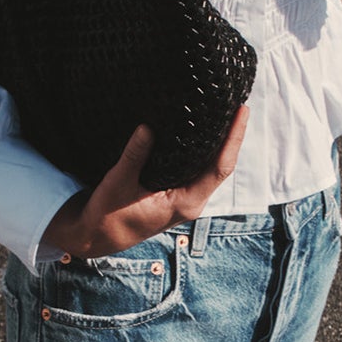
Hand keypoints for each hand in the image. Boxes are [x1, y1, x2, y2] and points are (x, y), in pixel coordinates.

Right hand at [41, 105, 248, 258]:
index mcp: (185, 202)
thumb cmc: (107, 215)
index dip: (233, 139)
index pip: (219, 168)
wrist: (99, 237)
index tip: (241, 112)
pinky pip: (199, 171)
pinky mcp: (178, 195)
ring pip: (212, 168)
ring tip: (227, 113)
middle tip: (238, 104)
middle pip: (222, 166)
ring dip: (221, 143)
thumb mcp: (118, 183)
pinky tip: (205, 133)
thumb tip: (147, 128)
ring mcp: (187, 200)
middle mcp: (192, 202)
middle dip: (232, 136)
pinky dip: (205, 151)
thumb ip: (134, 156)